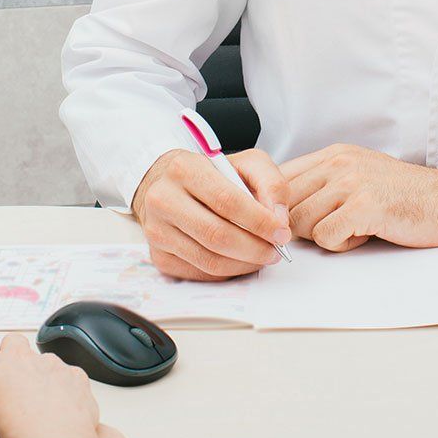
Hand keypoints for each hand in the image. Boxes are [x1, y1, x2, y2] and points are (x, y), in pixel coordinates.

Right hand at [0, 320, 99, 437]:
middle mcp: (20, 359)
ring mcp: (51, 365)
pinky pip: (69, 376)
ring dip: (40, 378)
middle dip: (12, 358)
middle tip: (11, 386)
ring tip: (39, 409)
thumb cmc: (8, 436)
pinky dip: (66, 390)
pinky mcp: (75, 377)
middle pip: (13, 343)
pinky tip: (61, 413)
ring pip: (43, 362)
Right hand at [133, 148, 290, 280]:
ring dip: (244, 264)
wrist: (168, 186)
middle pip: (217, 235)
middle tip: (275, 251)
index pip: (227, 201)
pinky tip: (239, 260)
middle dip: (255, 248)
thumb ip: (271, 183)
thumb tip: (279, 219)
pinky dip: (227, 272)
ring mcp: (156, 230)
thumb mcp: (246, 164)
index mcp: (184, 169)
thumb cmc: (212, 175)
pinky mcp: (158, 256)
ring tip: (262, 256)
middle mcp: (163, 199)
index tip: (282, 233)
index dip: (259, 221)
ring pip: (209, 260)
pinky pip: (200, 273)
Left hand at [280, 146, 437, 249]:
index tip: (291, 220)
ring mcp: (351, 183)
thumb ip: (322, 184)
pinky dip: (342, 245)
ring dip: (324, 235)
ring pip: (301, 223)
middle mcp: (338, 163)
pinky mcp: (364, 206)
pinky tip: (366, 234)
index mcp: (334, 154)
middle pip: (284, 204)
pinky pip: (325, 238)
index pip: (278, 177)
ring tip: (354, 228)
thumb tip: (279, 208)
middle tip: (333, 227)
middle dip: (302, 225)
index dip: (277, 206)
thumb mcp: (358, 175)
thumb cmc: (405, 196)